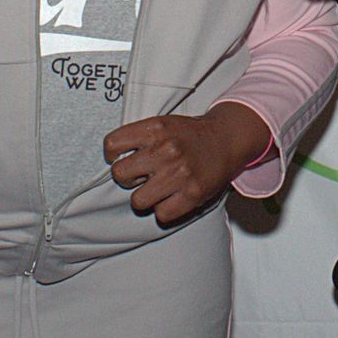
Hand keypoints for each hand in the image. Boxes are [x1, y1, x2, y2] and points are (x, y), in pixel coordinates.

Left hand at [105, 103, 272, 224]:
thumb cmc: (190, 134)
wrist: (226, 139)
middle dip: (128, 178)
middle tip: (142, 175)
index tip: (122, 158)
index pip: (112, 144)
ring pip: (137, 200)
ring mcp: (179, 173)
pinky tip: (172, 197)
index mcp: (156, 128)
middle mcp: (166, 149)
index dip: (113, 155)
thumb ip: (139, 137)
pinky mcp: (192, 194)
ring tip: (157, 188)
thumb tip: (113, 160)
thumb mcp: (163, 124)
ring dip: (145, 197)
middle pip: (120, 174)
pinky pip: (161, 214)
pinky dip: (164, 209)